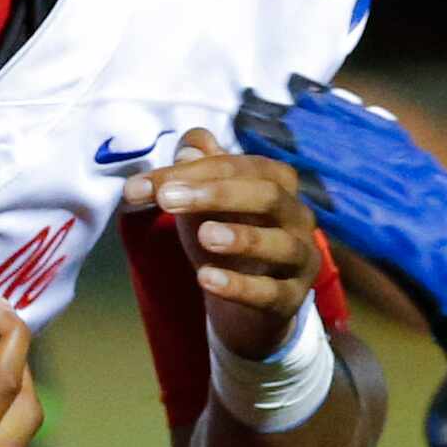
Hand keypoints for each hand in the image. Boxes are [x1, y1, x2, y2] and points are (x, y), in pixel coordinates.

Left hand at [123, 126, 317, 360]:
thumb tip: (187, 147)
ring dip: (241, 237)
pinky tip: (206, 279)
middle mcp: (297, 216)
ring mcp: (300, 259)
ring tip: (203, 235)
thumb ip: (191, 172)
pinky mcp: (291, 299)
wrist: (246, 300)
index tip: (145, 186)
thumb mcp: (201, 201)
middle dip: (217, 194)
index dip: (193, 172)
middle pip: (267, 195)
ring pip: (282, 244)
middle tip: (167, 200)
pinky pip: (271, 292)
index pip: (238, 166)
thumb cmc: (225, 234)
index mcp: (277, 182)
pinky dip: (239, 285)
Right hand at [232, 76, 446, 446]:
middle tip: (247, 108)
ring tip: (276, 92)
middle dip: (303, 136)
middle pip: (359, 166)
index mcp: (438, 260)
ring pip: (377, 147)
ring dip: (325, 119)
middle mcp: (439, 216)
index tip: (269, 162)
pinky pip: (400, 148)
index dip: (318, 186)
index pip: (367, 216)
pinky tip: (334, 102)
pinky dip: (363, 121)